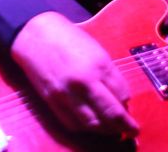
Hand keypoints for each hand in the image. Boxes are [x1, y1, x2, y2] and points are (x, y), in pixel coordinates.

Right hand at [10, 11, 138, 137]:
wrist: (35, 35)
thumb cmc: (68, 38)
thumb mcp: (96, 50)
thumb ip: (109, 74)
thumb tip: (120, 98)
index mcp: (99, 64)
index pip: (122, 95)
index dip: (128, 105)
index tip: (129, 109)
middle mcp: (85, 82)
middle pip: (111, 114)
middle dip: (125, 126)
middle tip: (132, 131)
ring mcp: (67, 94)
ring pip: (93, 123)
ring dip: (106, 130)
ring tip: (113, 130)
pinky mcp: (53, 101)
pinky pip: (73, 124)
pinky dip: (85, 128)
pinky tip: (92, 125)